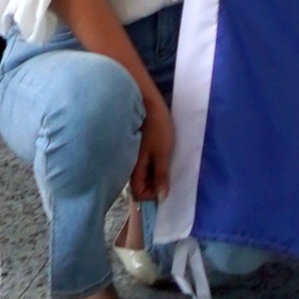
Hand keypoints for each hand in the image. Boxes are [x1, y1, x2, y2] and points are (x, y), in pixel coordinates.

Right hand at [130, 82, 174, 204]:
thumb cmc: (155, 126)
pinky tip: (162, 152)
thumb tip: (162, 198)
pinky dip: (152, 162)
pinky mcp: (136, 147)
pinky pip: (143, 163)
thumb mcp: (162, 151)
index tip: (166, 183)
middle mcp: (129, 166)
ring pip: (142, 174)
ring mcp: (131, 156)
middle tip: (169, 172)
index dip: (153, 194)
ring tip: (167, 161)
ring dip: (155, 172)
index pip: (139, 195)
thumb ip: (161, 175)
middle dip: (155, 184)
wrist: (145, 100)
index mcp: (134, 171)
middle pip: (140, 186)